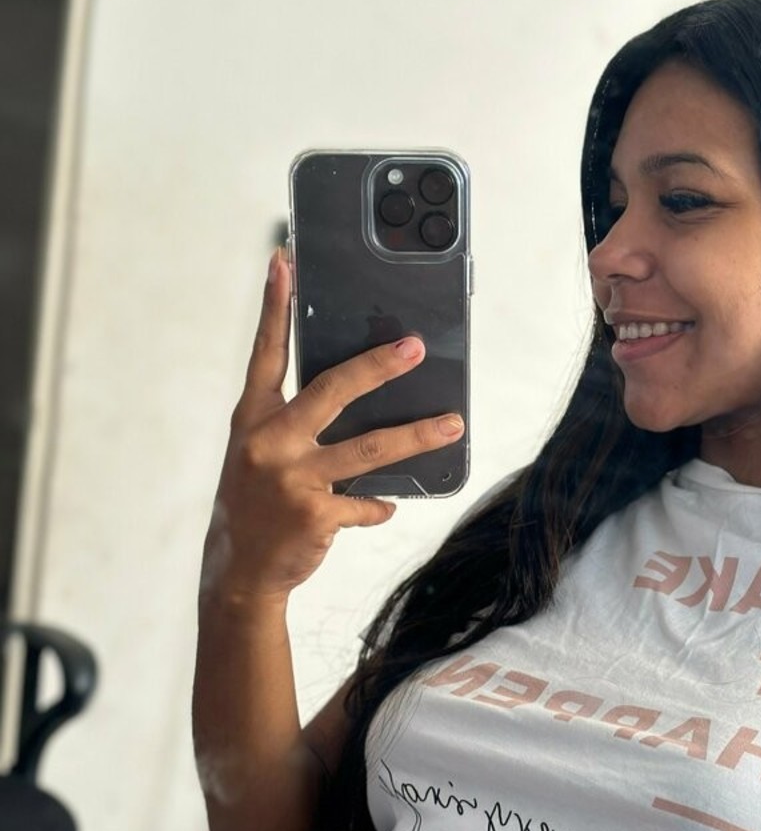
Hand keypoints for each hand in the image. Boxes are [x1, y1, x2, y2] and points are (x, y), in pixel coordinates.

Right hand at [200, 249, 464, 606]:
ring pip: (368, 450)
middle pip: (333, 391)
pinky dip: (379, 506)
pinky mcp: (315, 514)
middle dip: (378, 366)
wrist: (238, 568)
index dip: (275, 307)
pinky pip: (365, 504)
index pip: (267, 352)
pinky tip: (386, 506)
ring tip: (451, 425)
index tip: (284, 261)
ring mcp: (293, 478)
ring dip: (416, 437)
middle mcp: (270, 441)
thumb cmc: (253, 503)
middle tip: (414, 347)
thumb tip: (352, 396)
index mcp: (253, 418)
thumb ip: (292, 421)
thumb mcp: (257, 452)